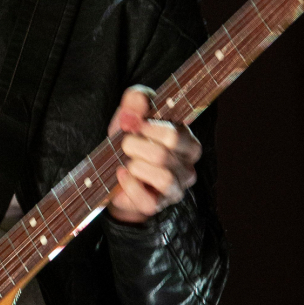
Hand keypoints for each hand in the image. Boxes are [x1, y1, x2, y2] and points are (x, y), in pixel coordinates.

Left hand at [106, 86, 201, 223]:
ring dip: (136, 166)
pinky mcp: (158, 205)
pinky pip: (148, 200)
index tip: (132, 125)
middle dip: (136, 146)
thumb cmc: (131, 140)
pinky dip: (130, 186)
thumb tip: (137, 102)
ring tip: (127, 162)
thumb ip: (137, 100)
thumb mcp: (131, 114)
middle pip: (164, 155)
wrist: (116, 172)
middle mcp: (187, 166)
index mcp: (186, 141)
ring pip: (163, 178)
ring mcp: (175, 188)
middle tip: (125, 144)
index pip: (176, 134)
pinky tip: (121, 175)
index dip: (148, 127)